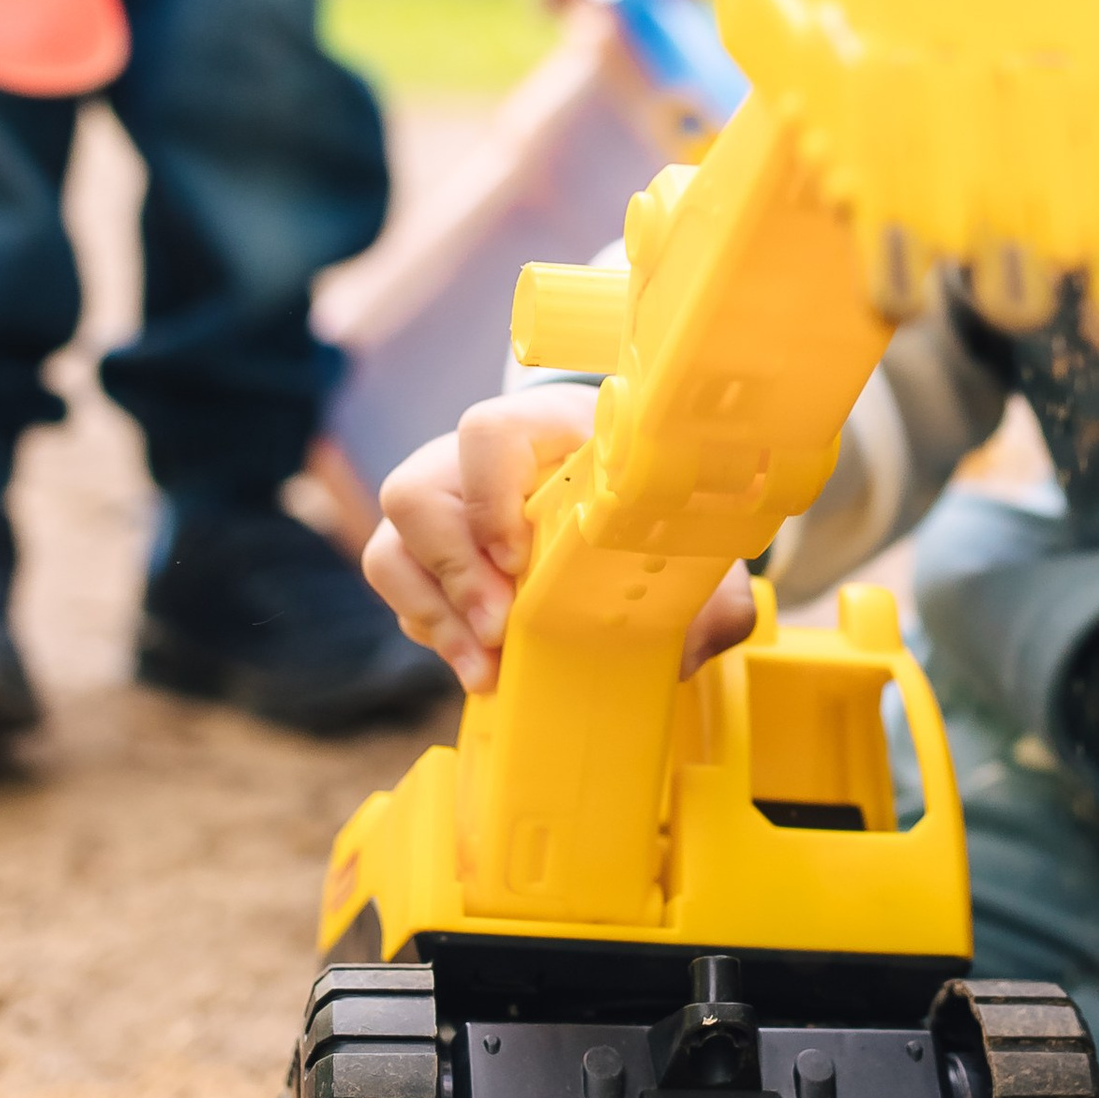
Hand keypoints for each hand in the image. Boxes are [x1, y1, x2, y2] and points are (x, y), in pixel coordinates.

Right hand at [364, 386, 755, 692]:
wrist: (610, 511)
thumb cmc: (642, 510)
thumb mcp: (680, 535)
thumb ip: (706, 586)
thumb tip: (694, 640)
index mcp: (544, 431)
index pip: (488, 433)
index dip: (489, 494)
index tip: (517, 557)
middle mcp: (473, 460)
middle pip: (417, 493)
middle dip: (454, 572)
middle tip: (499, 628)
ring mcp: (441, 506)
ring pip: (393, 547)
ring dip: (435, 613)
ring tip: (484, 665)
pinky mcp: (425, 556)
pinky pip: (400, 590)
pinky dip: (434, 633)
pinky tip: (477, 666)